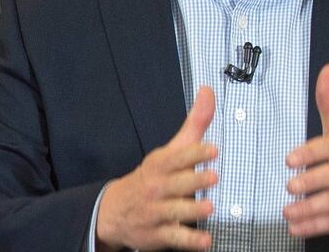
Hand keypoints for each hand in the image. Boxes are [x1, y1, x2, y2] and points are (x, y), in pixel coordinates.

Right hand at [96, 87, 217, 250]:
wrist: (115, 210)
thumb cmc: (152, 177)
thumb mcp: (170, 150)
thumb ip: (194, 124)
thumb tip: (208, 92)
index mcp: (160, 165)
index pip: (176, 157)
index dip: (194, 153)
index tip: (212, 149)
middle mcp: (157, 188)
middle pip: (176, 184)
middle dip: (193, 180)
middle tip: (213, 176)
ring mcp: (157, 212)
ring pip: (175, 211)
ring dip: (192, 210)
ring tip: (208, 207)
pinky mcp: (159, 234)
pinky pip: (175, 238)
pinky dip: (190, 241)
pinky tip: (205, 241)